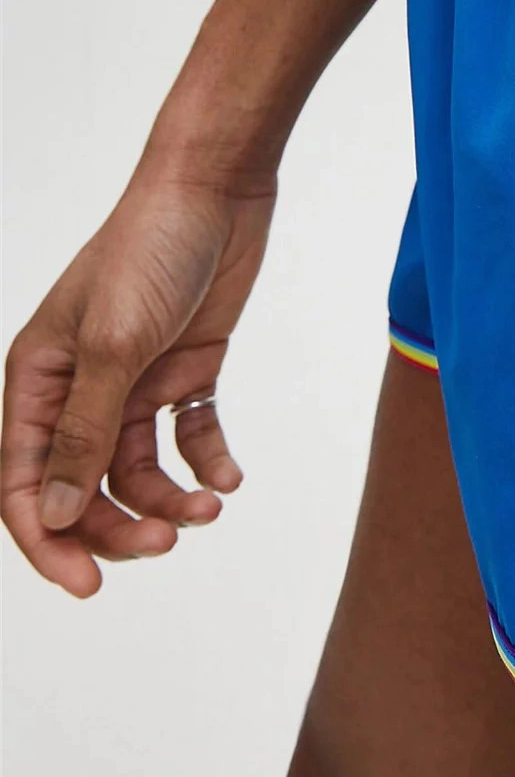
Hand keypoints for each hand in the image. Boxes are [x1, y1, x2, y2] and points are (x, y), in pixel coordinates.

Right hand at [2, 152, 274, 596]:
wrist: (217, 190)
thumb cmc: (149, 250)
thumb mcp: (113, 345)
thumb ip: (84, 432)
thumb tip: (53, 515)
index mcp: (37, 379)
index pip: (24, 481)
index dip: (48, 540)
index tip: (86, 586)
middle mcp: (79, 386)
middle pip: (82, 487)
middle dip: (117, 525)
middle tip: (164, 542)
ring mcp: (133, 378)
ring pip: (137, 468)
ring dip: (166, 500)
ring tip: (207, 509)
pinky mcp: (185, 367)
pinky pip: (188, 433)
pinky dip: (205, 461)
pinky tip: (228, 478)